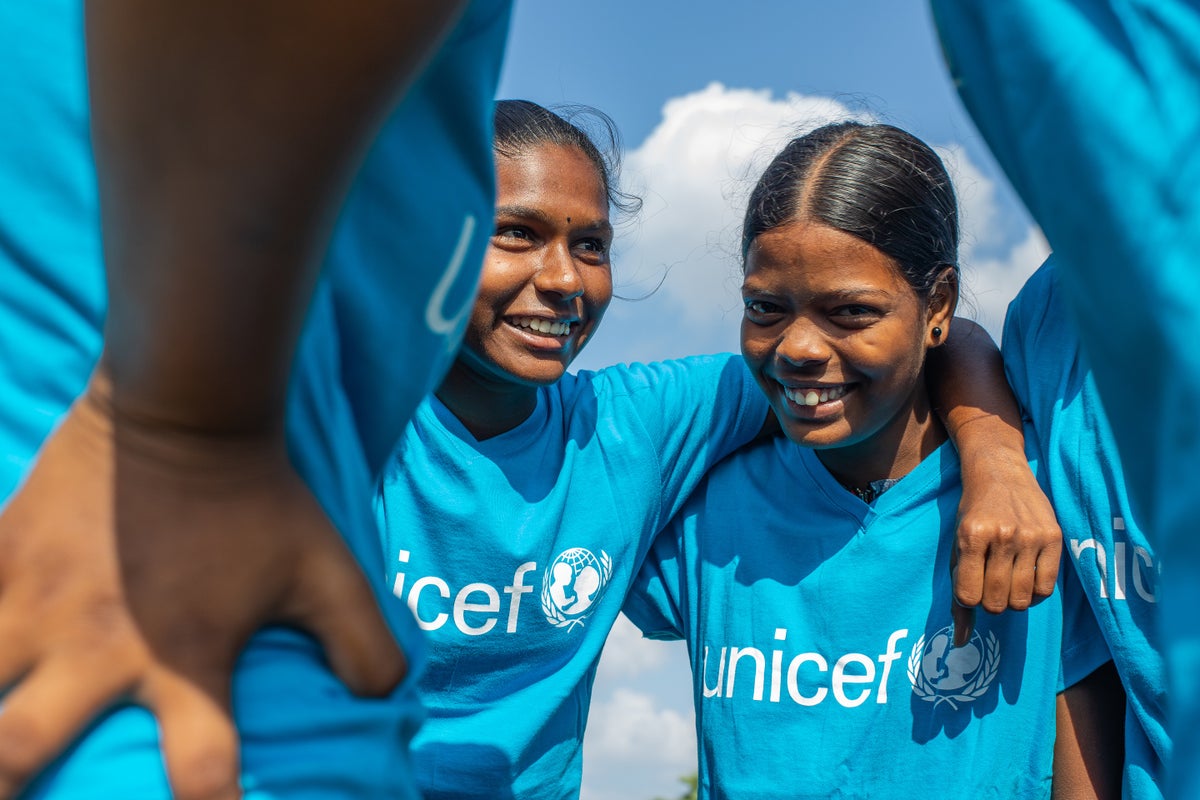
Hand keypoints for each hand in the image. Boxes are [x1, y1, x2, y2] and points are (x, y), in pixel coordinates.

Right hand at [0, 382, 404, 798]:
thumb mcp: (326, 571)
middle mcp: (96, 648)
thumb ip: (364, 640)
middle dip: (9, 787)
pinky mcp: (1, 556)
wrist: (186, 413)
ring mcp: (35, 603)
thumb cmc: (260, 500)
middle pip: (19, 753)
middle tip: (19, 793)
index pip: (200, 775)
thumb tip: (387, 698)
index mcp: (183, 660)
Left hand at [952, 445, 1061, 645]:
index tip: (969, 586)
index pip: (968, 596)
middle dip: (990, 602)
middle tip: (989, 584)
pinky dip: (1034, 592)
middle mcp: (1002, 536)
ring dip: (1012, 599)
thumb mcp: (955, 547)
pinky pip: (1046, 588)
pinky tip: (1025, 576)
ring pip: (1022, 600)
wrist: (999, 472)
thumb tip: (961, 641)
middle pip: (997, 603)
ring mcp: (1031, 536)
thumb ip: (957, 591)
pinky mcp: (1054, 537)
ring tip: (1006, 579)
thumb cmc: (972, 514)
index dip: (968, 599)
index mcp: (971, 536)